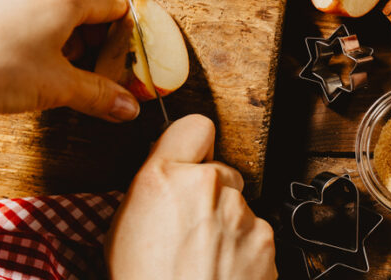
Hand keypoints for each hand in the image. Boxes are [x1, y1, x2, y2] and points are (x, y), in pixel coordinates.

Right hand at [105, 115, 276, 279]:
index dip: (193, 144)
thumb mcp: (124, 227)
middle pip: (220, 171)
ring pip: (239, 205)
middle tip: (190, 227)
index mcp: (164, 178)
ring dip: (227, 224)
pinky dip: (243, 249)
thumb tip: (169, 172)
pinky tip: (221, 270)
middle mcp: (208, 187)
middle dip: (210, 192)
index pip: (194, 126)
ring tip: (203, 259)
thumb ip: (154, 188)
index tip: (191, 157)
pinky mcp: (266, 238)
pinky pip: (255, 233)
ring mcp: (242, 213)